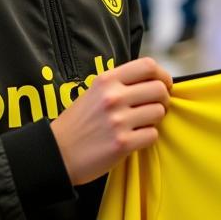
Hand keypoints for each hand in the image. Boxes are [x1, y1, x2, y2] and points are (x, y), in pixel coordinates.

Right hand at [50, 58, 172, 184]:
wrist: (56, 153)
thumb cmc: (78, 123)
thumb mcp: (94, 92)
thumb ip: (121, 84)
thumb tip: (154, 81)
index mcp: (106, 80)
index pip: (148, 65)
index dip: (162, 75)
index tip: (164, 84)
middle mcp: (113, 97)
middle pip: (159, 89)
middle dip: (164, 98)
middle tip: (157, 106)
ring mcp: (118, 121)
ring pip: (159, 112)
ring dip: (156, 119)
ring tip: (142, 123)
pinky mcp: (122, 144)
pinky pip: (152, 135)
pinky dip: (148, 137)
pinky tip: (135, 138)